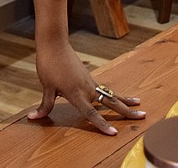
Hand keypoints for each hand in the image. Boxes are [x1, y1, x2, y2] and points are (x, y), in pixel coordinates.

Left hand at [27, 41, 143, 134]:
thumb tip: (34, 118)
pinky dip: (114, 95)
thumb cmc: (49, 65)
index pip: (91, 114)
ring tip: (139, 105)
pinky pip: (105, 89)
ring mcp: (90, 82)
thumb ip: (45, 105)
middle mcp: (87, 89)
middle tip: (143, 116)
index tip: (114, 133)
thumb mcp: (46, 87)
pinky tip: (120, 98)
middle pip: (111, 103)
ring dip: (125, 101)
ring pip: (111, 95)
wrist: (54, 44)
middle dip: (127, 111)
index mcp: (76, 93)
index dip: (102, 125)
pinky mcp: (89, 77)